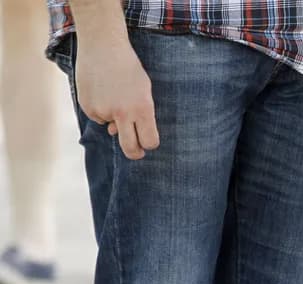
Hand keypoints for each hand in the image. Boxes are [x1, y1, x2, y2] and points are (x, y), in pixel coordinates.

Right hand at [75, 38, 158, 159]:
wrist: (103, 46)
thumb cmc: (128, 68)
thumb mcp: (143, 90)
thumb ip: (138, 113)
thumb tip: (117, 133)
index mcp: (143, 109)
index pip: (150, 141)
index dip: (149, 145)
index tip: (147, 144)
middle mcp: (123, 113)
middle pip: (130, 148)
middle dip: (135, 153)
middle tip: (136, 151)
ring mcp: (104, 111)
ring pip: (111, 128)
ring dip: (114, 118)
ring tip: (113, 93)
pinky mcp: (87, 107)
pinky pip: (97, 116)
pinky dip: (100, 109)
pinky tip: (100, 90)